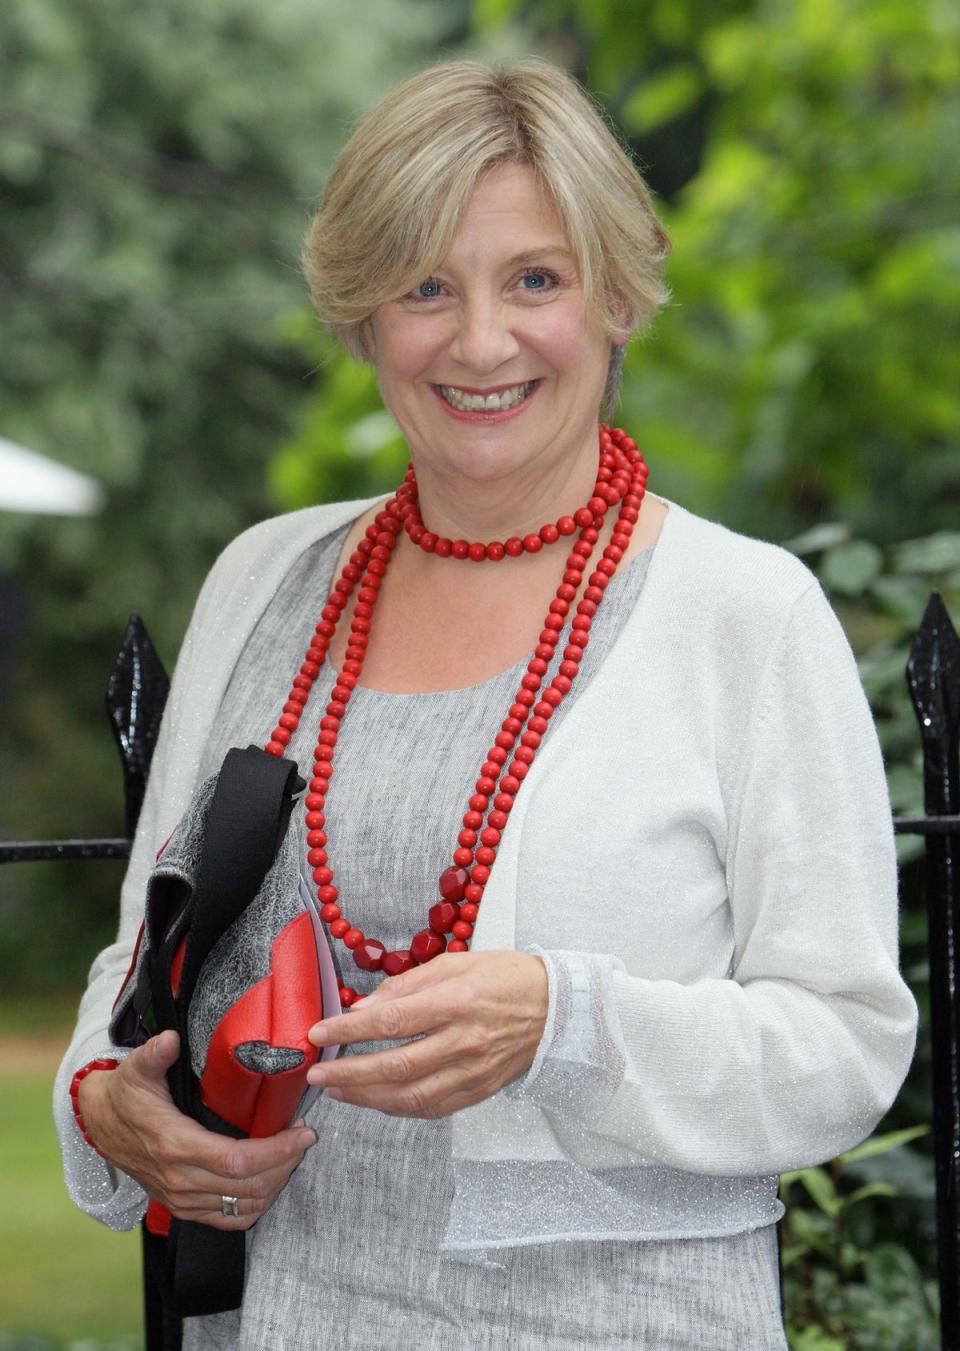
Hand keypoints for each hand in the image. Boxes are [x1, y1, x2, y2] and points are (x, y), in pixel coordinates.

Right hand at [77, 1030, 316, 1229]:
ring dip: (275, 1183)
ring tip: (292, 1155)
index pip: (238, 1160)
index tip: (303, 1132)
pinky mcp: (182, 1208)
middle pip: (248, 1186)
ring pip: (243, 1206)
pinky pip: (228, 1220)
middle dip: (285, 1163)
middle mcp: (180, 1180)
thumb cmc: (126, 1094)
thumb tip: (169, 1039)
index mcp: (176, 1146)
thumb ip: (155, 1054)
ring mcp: (181, 1199)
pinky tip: (270, 1182)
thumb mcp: (137, 1069)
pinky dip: (255, 1206)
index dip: (277, 1150)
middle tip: (304, 1137)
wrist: (101, 1124)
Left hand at [305, 950, 547, 1117]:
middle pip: (396, 1065)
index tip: (320, 1032)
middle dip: (349, 1072)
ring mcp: (473, 1071)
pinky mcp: (479, 1091)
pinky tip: (377, 1100)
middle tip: (318, 1071)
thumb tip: (366, 1006)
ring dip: (368, 1097)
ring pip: (411, 1096)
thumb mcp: (457, 962)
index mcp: (456, 1001)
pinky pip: (433, 1108)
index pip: (391, 1020)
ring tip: (339, 1090)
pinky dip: (399, 1107)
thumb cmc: (507, 978)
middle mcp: (464, 1040)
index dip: (349, 1029)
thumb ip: (409, 984)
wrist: (557, 1008)